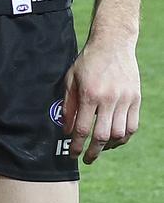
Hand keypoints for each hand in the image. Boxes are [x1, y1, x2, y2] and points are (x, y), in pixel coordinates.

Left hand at [62, 33, 140, 163]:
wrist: (113, 44)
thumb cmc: (88, 61)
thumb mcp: (71, 78)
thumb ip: (68, 104)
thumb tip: (67, 129)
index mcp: (90, 94)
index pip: (83, 128)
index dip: (77, 145)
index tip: (73, 154)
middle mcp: (109, 99)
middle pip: (102, 136)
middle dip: (93, 152)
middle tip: (87, 159)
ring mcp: (125, 99)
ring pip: (120, 134)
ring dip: (109, 146)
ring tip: (100, 148)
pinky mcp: (136, 99)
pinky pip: (132, 126)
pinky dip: (124, 137)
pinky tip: (115, 139)